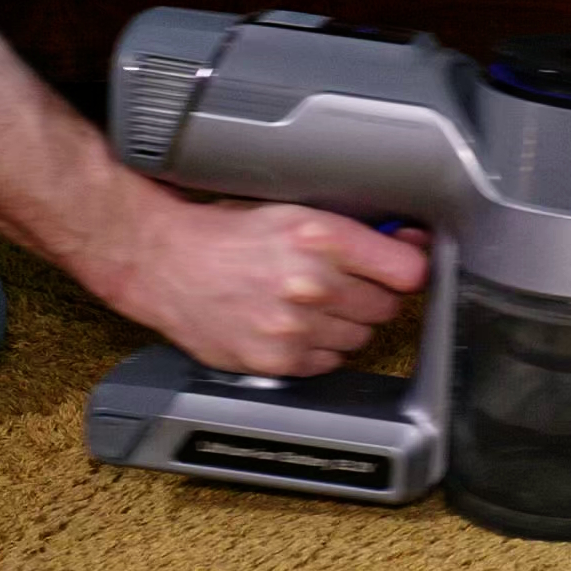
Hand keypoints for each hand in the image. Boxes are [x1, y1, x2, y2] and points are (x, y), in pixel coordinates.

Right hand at [79, 190, 432, 377]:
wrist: (162, 263)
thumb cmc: (223, 231)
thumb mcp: (291, 208)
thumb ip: (351, 229)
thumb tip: (408, 241)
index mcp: (320, 236)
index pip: (408, 270)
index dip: (407, 268)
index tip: (401, 269)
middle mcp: (311, 283)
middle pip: (387, 306)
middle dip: (372, 294)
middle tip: (343, 283)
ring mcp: (295, 327)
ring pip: (361, 338)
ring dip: (347, 324)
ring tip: (311, 304)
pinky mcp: (277, 360)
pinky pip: (329, 362)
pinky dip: (319, 348)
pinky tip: (294, 325)